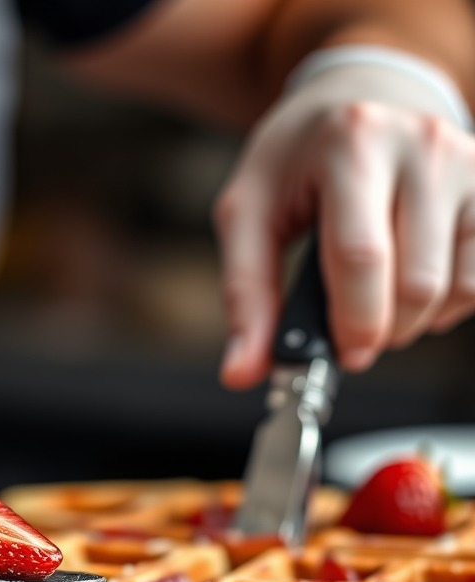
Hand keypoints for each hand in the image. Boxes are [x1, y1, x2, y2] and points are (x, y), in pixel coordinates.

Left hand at [214, 52, 474, 388]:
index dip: (353, 321)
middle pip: (416, 282)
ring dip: (416, 321)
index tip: (343, 354)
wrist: (355, 97)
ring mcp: (466, 159)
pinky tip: (414, 287)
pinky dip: (450, 302)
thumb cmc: (296, 161)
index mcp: (351, 144)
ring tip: (377, 304)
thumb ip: (245, 295)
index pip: (360, 256)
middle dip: (381, 330)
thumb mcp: (247, 214)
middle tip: (352, 333)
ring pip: (458, 284)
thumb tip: (240, 373)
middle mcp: (420, 144)